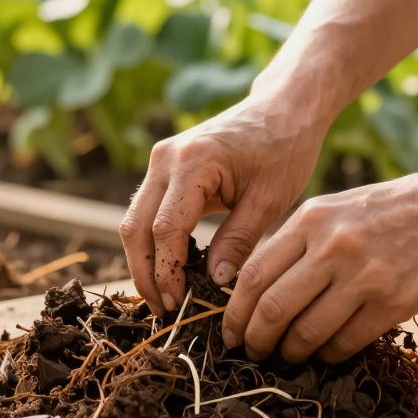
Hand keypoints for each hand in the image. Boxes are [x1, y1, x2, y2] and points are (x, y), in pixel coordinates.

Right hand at [120, 84, 328, 314]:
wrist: (282, 108)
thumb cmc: (284, 149)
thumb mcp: (269, 200)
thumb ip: (239, 241)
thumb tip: (214, 282)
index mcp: (194, 162)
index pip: (165, 229)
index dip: (167, 271)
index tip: (179, 303)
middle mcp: (166, 158)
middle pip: (136, 227)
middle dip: (145, 272)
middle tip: (164, 309)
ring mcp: (160, 160)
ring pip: (134, 220)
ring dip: (144, 260)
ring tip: (164, 296)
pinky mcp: (163, 167)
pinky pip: (146, 210)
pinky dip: (152, 242)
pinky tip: (170, 269)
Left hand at [221, 165, 417, 362]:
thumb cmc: (401, 208)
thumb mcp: (341, 209)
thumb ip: (303, 242)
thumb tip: (262, 288)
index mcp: (311, 219)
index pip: (252, 275)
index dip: (234, 313)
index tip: (231, 332)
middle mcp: (331, 246)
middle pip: (271, 308)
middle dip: (254, 340)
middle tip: (252, 354)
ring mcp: (363, 275)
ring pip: (305, 332)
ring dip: (291, 353)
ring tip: (288, 357)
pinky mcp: (394, 301)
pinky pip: (346, 342)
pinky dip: (330, 355)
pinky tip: (328, 354)